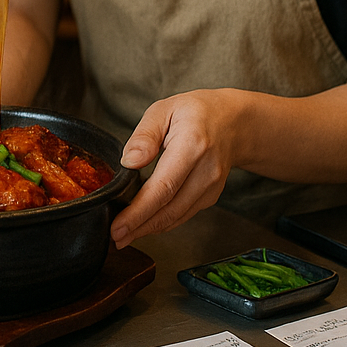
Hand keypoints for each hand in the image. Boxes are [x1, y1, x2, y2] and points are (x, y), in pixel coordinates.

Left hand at [110, 89, 240, 246]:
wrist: (232, 122)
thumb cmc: (193, 112)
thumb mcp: (163, 109)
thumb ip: (145, 135)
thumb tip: (129, 162)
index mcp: (192, 145)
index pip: (163, 187)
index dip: (139, 211)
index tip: (118, 225)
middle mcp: (206, 171)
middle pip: (170, 208)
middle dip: (140, 227)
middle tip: (115, 237)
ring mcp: (212, 187)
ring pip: (177, 216)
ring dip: (150, 229)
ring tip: (124, 236)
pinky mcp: (211, 196)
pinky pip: (184, 214)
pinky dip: (163, 222)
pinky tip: (145, 224)